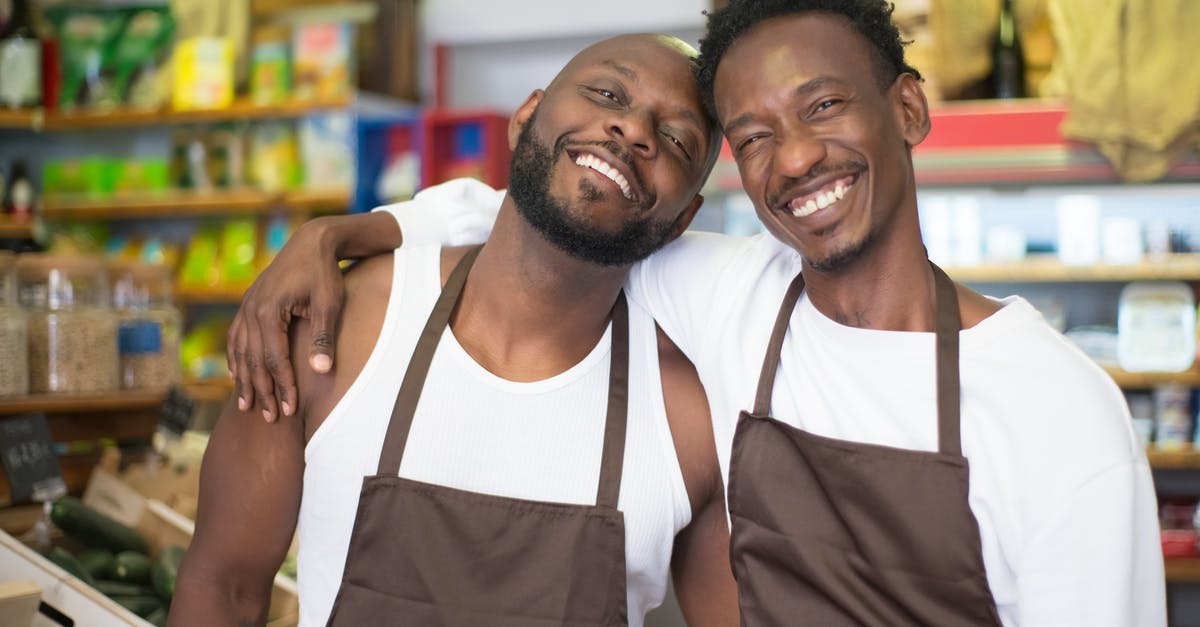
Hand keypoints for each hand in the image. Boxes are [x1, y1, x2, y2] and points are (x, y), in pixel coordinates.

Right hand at [227, 218, 344, 421]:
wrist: (312, 242)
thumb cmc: (325, 274)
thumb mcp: (330, 304)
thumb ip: (323, 337)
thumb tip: (322, 370)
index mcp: (268, 312)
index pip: (274, 360)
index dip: (282, 387)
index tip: (290, 411)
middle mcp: (251, 310)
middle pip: (254, 361)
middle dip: (262, 391)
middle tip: (271, 418)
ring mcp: (246, 306)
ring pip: (240, 351)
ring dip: (245, 380)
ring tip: (248, 405)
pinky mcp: (248, 304)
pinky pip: (236, 337)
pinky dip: (236, 359)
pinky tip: (237, 376)